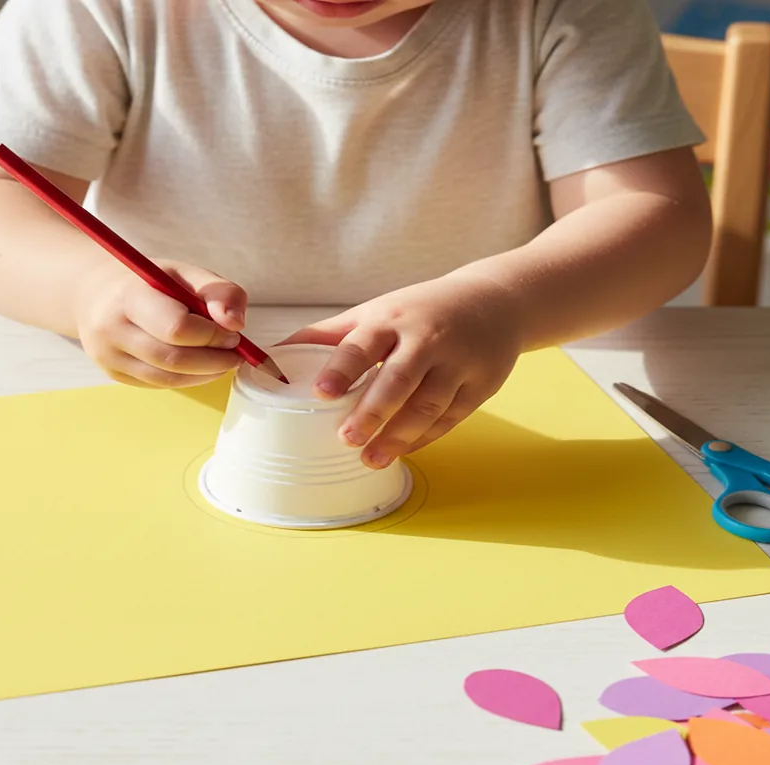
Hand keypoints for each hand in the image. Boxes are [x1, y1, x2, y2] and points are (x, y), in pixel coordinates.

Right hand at [75, 260, 248, 387]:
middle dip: (214, 361)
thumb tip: (236, 324)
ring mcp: (108, 356)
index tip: (233, 334)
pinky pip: (159, 384)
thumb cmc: (150, 283)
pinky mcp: (113, 374)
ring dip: (204, 374)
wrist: (96, 293)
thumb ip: (219, 292)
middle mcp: (111, 329)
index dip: (212, 335)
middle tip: (235, 354)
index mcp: (129, 296)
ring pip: (168, 379)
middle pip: (173, 359)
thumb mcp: (185, 273)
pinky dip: (187, 379)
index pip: (176, 328)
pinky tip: (199, 366)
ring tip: (222, 361)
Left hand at [282, 274, 522, 467]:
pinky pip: (449, 419)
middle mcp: (427, 339)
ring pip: (427, 406)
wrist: (496, 302)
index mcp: (393, 319)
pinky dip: (424, 438)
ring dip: (399, 436)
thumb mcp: (377, 312)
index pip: (363, 344)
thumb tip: (273, 355)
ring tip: (371, 458)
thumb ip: (330, 335)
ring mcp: (458, 363)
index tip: (321, 392)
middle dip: (372, 412)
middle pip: (398, 380)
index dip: (342, 368)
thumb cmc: (421, 310)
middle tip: (346, 439)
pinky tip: (401, 450)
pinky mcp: (480, 386)